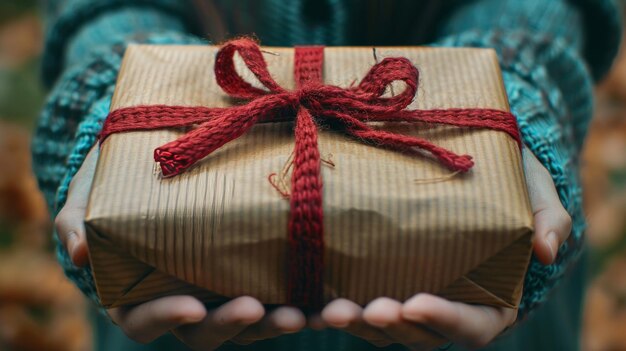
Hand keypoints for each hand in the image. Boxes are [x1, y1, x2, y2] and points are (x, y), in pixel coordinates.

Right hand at [54, 146, 305, 349]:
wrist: (155, 163)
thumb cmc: (113, 182)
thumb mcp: (88, 195)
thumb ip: (78, 222)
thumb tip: (74, 251)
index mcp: (139, 292)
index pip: (145, 320)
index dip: (165, 319)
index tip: (191, 308)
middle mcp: (185, 298)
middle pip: (208, 330)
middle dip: (235, 326)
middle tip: (260, 311)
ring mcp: (222, 285)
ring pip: (251, 317)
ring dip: (278, 320)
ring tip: (307, 311)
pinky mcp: (254, 267)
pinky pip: (278, 289)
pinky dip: (303, 296)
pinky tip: (330, 292)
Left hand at [318, 149, 571, 349]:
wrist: (474, 169)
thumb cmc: (511, 183)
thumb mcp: (536, 193)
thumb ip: (549, 219)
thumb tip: (546, 249)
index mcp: (490, 299)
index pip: (472, 326)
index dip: (444, 320)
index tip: (416, 302)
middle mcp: (446, 306)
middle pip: (419, 334)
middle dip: (391, 326)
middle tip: (366, 308)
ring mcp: (410, 296)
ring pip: (383, 327)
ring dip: (357, 323)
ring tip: (329, 309)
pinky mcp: (381, 279)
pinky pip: (358, 302)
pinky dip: (334, 307)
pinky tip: (309, 301)